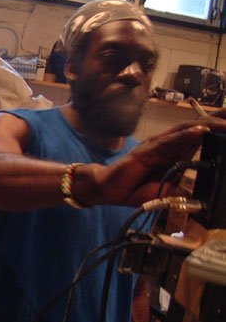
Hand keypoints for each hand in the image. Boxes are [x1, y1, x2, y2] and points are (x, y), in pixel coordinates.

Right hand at [77, 117, 225, 206]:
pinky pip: (169, 141)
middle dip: (220, 122)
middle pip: (198, 128)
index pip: (201, 137)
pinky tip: (202, 131)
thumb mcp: (166, 193)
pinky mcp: (146, 151)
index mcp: (174, 153)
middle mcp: (167, 145)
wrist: (106, 189)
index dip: (218, 130)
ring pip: (187, 131)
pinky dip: (186, 135)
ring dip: (209, 125)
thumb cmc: (132, 188)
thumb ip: (183, 192)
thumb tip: (202, 199)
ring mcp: (157, 145)